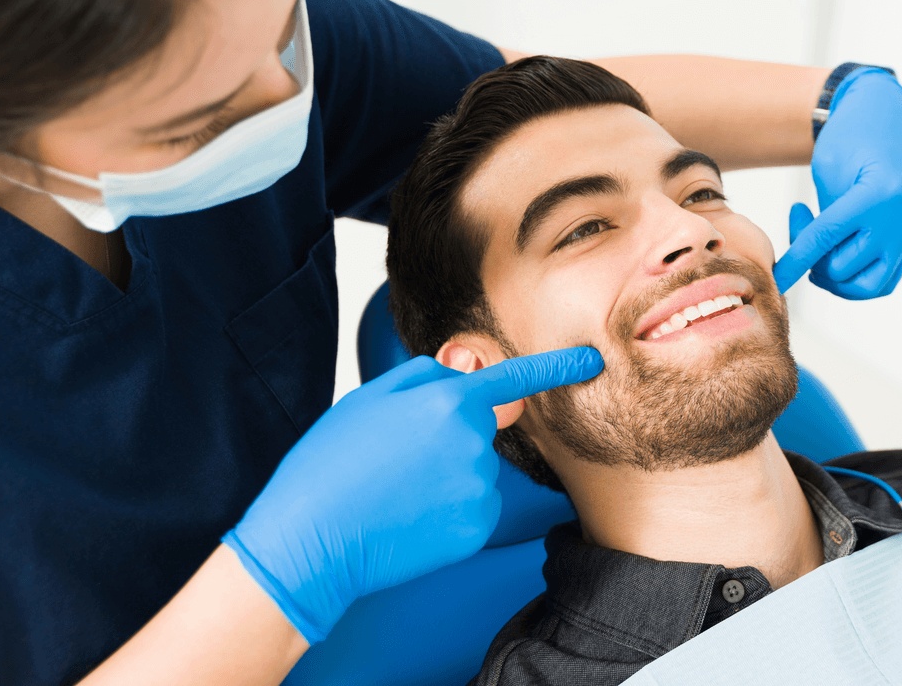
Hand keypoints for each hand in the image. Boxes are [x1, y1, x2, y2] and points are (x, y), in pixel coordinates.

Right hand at [221, 349, 602, 642]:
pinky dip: (447, 514)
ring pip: (474, 472)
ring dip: (445, 479)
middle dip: (447, 439)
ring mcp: (478, 490)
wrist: (310, 541)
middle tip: (393, 462)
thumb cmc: (329, 466)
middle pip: (477, 431)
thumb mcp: (367, 400)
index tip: (591, 360)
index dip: (557, 366)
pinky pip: (472, 509)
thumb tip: (459, 377)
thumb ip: (422, 379)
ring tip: (394, 493)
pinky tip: (408, 520)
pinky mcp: (476, 530)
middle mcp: (474, 444)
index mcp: (447, 403)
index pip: (512, 380)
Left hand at [774, 69, 901, 298]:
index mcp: (879, 196)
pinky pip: (883, 282)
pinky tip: (838, 253)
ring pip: (865, 286)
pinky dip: (856, 279)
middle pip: (842, 267)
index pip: (826, 239)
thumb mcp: (828, 169)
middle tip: (801, 218)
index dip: (795, 261)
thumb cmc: (851, 135)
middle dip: (812, 256)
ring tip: (821, 243)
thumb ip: (825, 219)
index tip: (775, 279)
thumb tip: (814, 263)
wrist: (888, 115)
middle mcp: (900, 220)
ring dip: (834, 274)